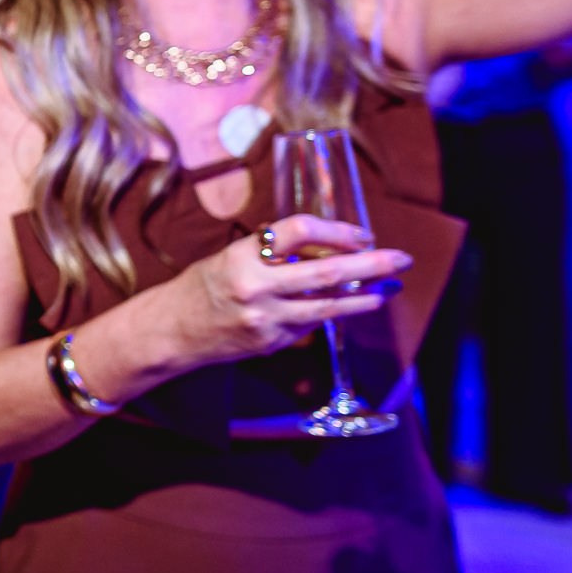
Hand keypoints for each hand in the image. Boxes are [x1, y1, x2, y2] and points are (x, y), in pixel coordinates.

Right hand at [166, 216, 409, 368]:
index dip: (336, 230)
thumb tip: (328, 246)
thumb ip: (274, 252)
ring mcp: (265, 319)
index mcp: (242, 256)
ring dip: (365, 297)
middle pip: (326, 272)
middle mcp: (255, 287)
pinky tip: (349, 307)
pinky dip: (332, 314)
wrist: (170, 330)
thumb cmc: (201, 286)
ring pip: (328, 307)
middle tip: (401, 258)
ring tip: (388, 288)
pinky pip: (310, 326)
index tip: (361, 233)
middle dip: (371, 264)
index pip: (299, 231)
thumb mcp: (231, 255)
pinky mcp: (270, 342)